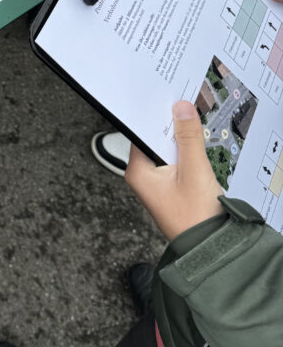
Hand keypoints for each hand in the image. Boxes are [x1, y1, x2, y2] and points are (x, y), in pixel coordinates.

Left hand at [125, 102, 223, 240]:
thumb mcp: (194, 171)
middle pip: (153, 139)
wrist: (209, 247)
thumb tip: (181, 109)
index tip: (165, 99)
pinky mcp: (171, 186)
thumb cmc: (195, 218)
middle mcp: (143, 176)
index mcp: (138, 172)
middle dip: (169, 125)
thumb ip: (188, 138)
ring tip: (190, 122)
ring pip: (166, 149)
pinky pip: (175, 160)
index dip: (154, 115)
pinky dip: (185, 151)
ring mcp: (157, 182)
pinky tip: (195, 144)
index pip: (140, 132)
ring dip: (179, 138)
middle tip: (182, 105)